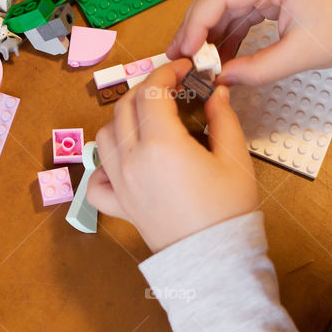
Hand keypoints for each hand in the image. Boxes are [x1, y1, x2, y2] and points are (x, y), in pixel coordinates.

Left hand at [87, 60, 258, 252]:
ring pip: (104, 136)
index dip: (167, 72)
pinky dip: (102, 166)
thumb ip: (222, 118)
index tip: (184, 70)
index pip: (153, 91)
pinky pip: (97, 181)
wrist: (217, 262)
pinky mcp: (120, 206)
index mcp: (162, 145)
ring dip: (123, 119)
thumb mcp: (234, 157)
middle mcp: (133, 161)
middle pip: (126, 107)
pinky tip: (122, 161)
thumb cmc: (228, 212)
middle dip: (147, 89)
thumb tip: (215, 94)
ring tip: (149, 120)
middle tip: (171, 89)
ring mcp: (121, 184)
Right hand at [168, 0, 331, 85]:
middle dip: (196, 30)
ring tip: (197, 62)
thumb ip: (256, 69)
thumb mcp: (300, 54)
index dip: (195, 26)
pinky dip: (228, 30)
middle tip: (180, 59)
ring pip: (225, 2)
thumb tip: (222, 80)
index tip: (184, 53)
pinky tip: (220, 54)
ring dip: (210, 32)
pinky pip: (241, 7)